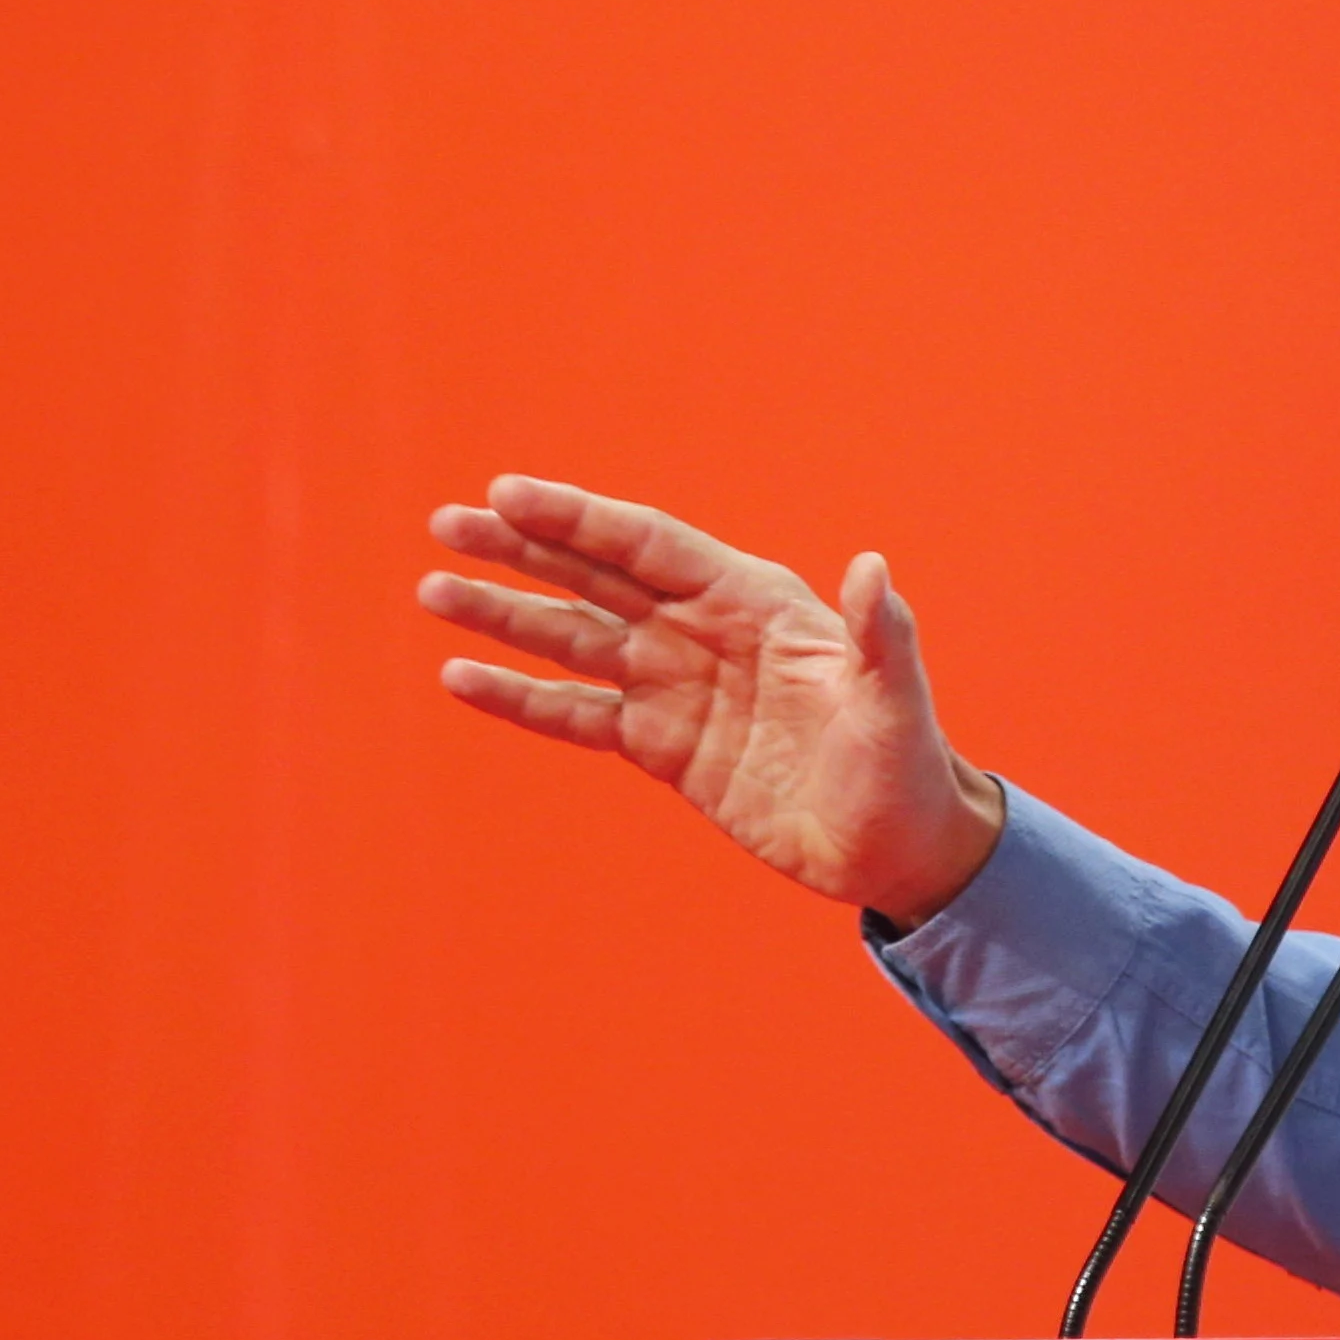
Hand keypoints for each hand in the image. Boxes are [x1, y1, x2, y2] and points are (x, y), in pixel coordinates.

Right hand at [416, 476, 1006, 923]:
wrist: (895, 847)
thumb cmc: (906, 766)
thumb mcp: (895, 702)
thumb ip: (879, 635)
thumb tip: (872, 568)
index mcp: (752, 600)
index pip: (649, 545)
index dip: (579, 518)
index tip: (508, 493)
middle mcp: (703, 631)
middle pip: (595, 577)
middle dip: (521, 549)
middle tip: (446, 524)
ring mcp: (676, 687)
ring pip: (573, 640)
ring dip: (505, 617)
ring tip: (433, 593)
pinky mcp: (661, 746)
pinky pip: (577, 714)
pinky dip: (521, 699)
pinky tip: (462, 679)